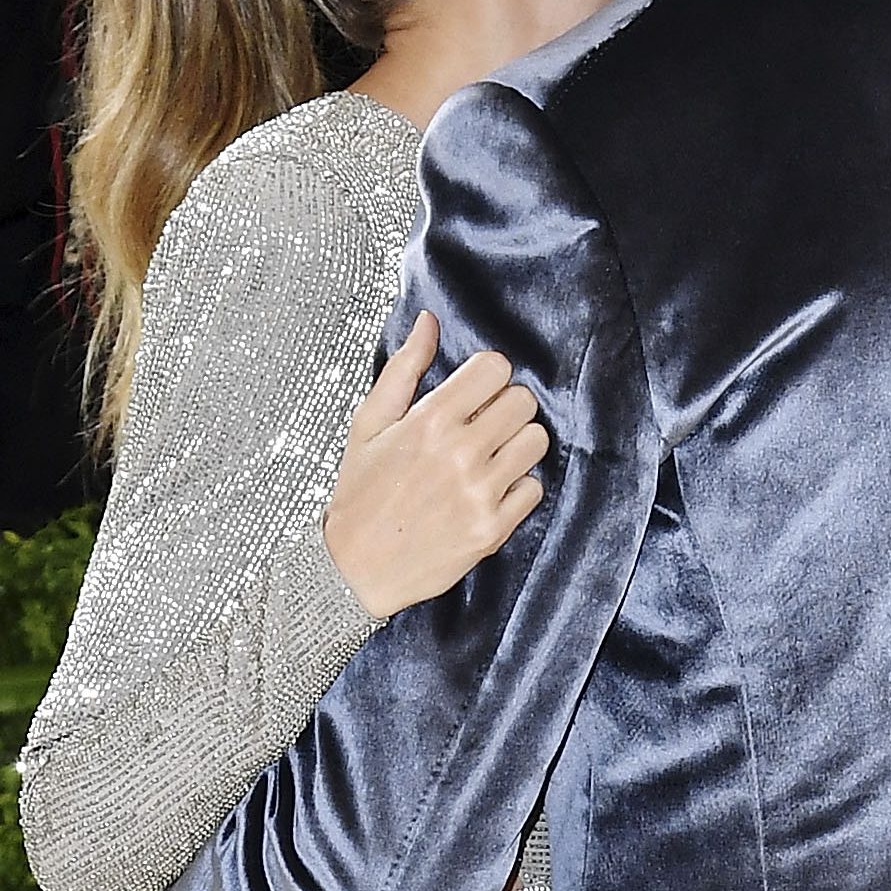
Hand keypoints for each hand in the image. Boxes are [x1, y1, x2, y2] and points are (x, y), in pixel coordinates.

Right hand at [323, 313, 549, 619]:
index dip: (487, 376)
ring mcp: (479, 493)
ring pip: (536, 441)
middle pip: (523, 401)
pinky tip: (489, 490)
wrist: (354, 570)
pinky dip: (518, 487)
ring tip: (490, 456)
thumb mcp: (369, 424)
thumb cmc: (359, 493)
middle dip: (505, 407)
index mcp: (429, 421)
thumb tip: (429, 320)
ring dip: (517, 443)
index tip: (474, 392)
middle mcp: (460, 453)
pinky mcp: (492, 529)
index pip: (495, 368)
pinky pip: (534, 488)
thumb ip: (405, 368)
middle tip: (484, 424)